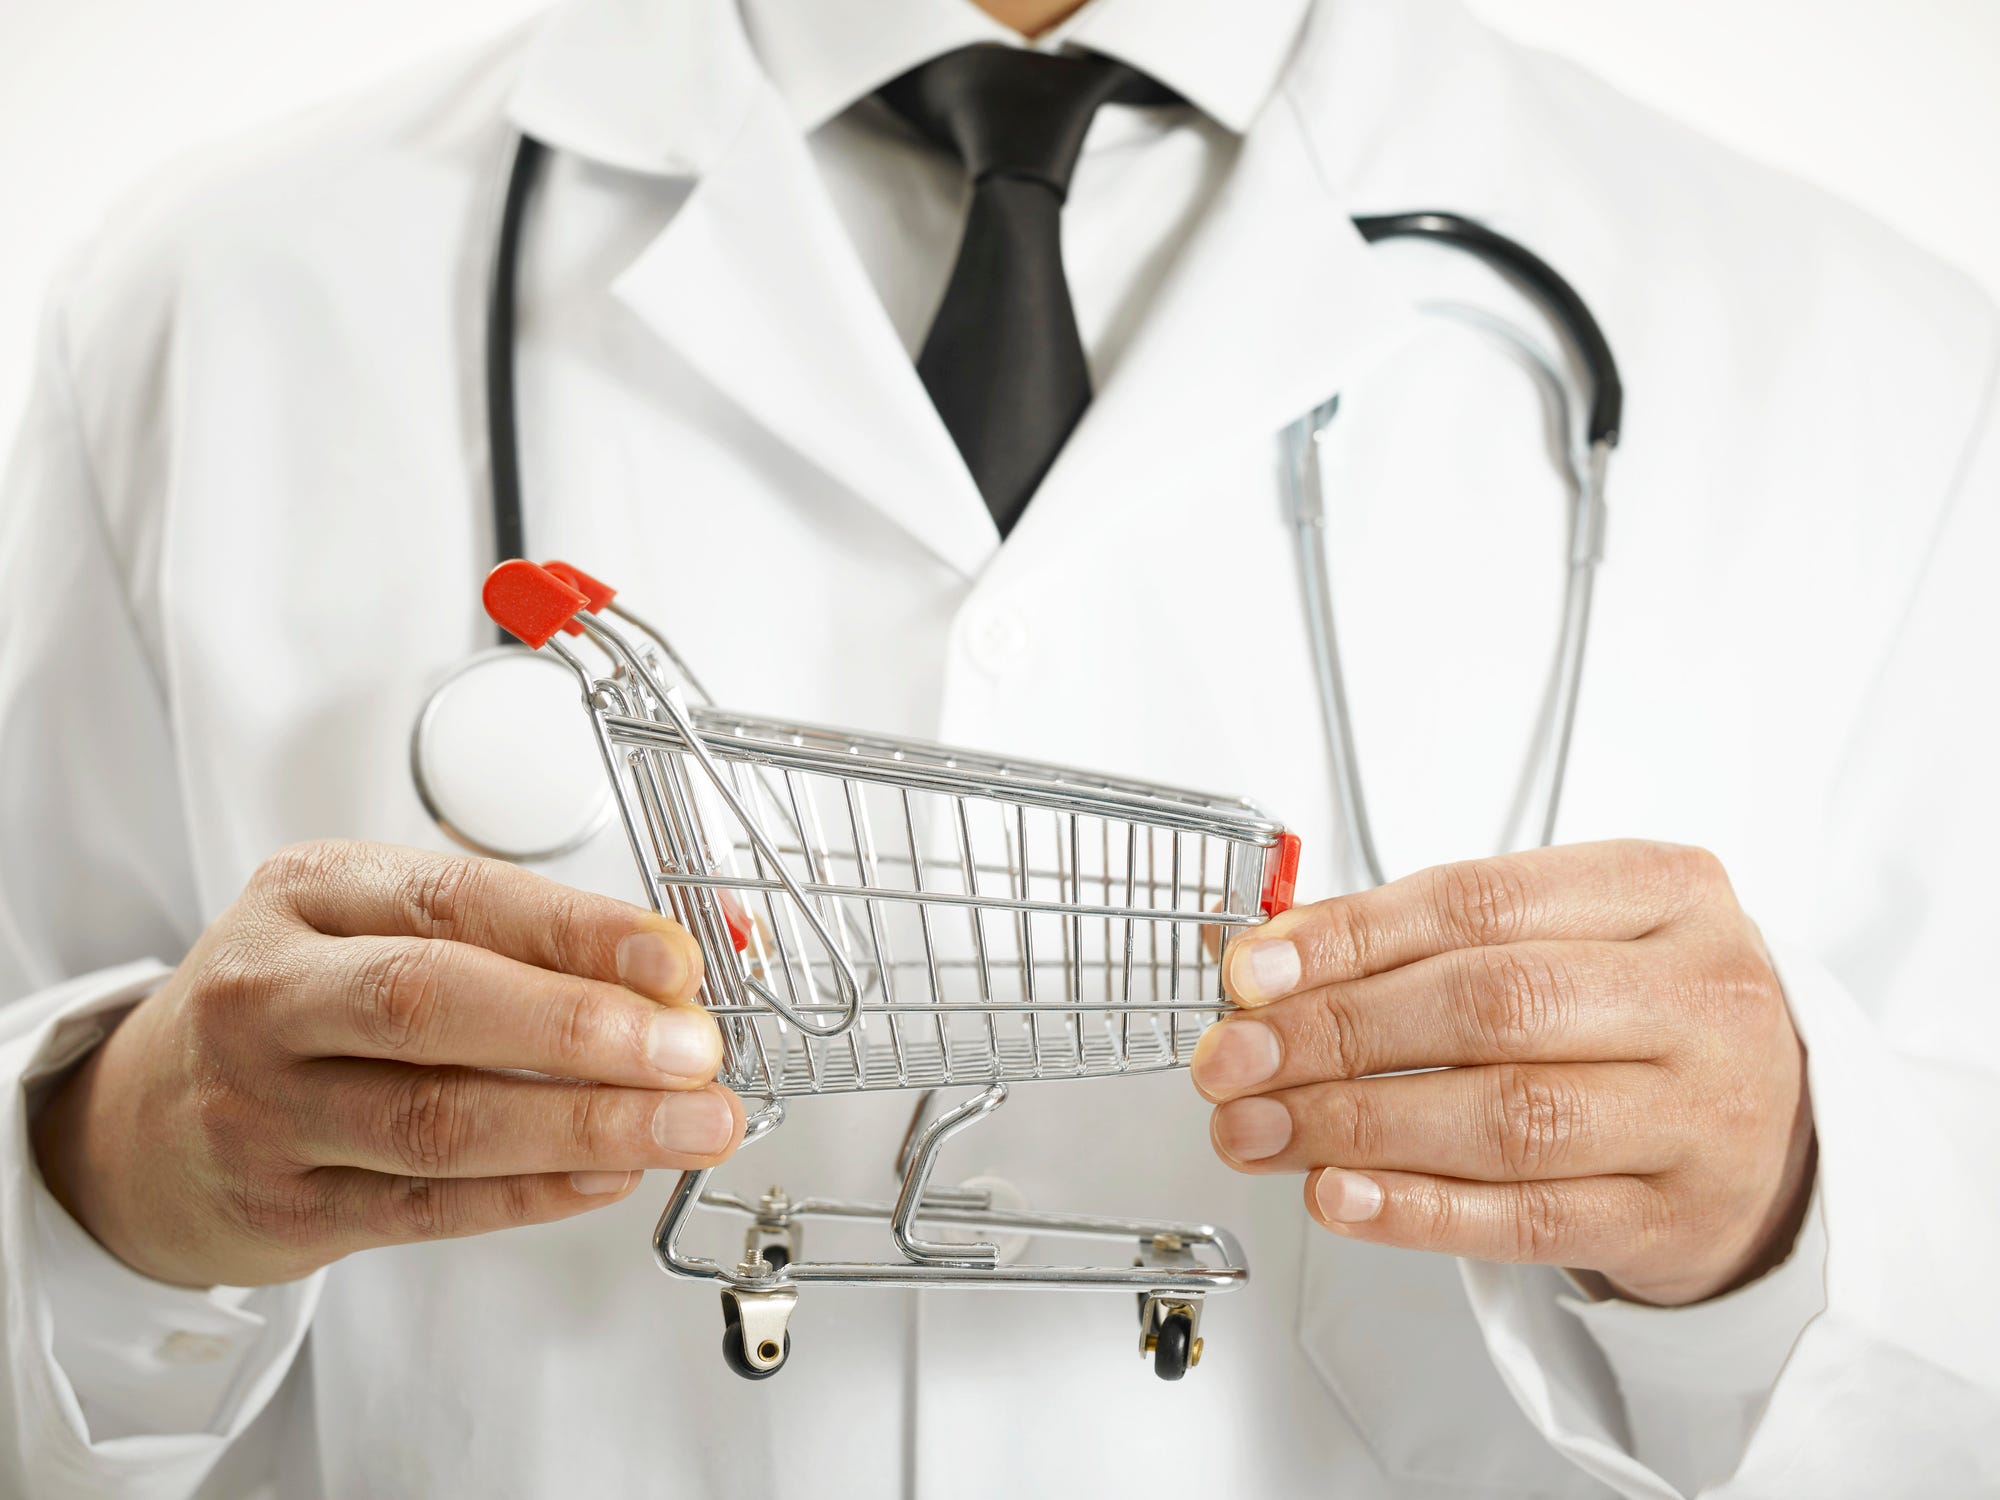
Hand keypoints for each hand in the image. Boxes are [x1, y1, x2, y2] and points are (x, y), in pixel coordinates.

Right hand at [32, 841, 743, 1288]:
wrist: (144, 1121)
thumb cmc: (296, 1002)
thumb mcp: (375, 925)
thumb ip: (518, 935)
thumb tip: (679, 969)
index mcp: (311, 893)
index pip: (457, 899)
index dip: (575, 930)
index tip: (672, 961)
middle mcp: (271, 993)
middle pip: (430, 1004)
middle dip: (578, 1028)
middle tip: (688, 1052)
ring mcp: (263, 1107)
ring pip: (436, 1120)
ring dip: (585, 1125)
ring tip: (685, 1124)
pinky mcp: (281, 1207)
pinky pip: (426, 1206)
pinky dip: (532, 1193)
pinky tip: (610, 1176)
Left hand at [1192, 841, 1813, 1304]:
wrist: (1782, 1127)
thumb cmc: (1646, 1012)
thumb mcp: (1571, 934)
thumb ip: (1432, 938)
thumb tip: (1271, 964)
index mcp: (1664, 892)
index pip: (1479, 901)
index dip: (1350, 936)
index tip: (1252, 971)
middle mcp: (1696, 995)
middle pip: (1489, 1005)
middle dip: (1337, 1032)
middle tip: (1236, 1060)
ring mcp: (1697, 1114)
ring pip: (1505, 1116)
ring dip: (1355, 1125)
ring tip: (1259, 1129)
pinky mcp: (1673, 1217)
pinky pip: (1526, 1217)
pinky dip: (1416, 1209)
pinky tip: (1337, 1194)